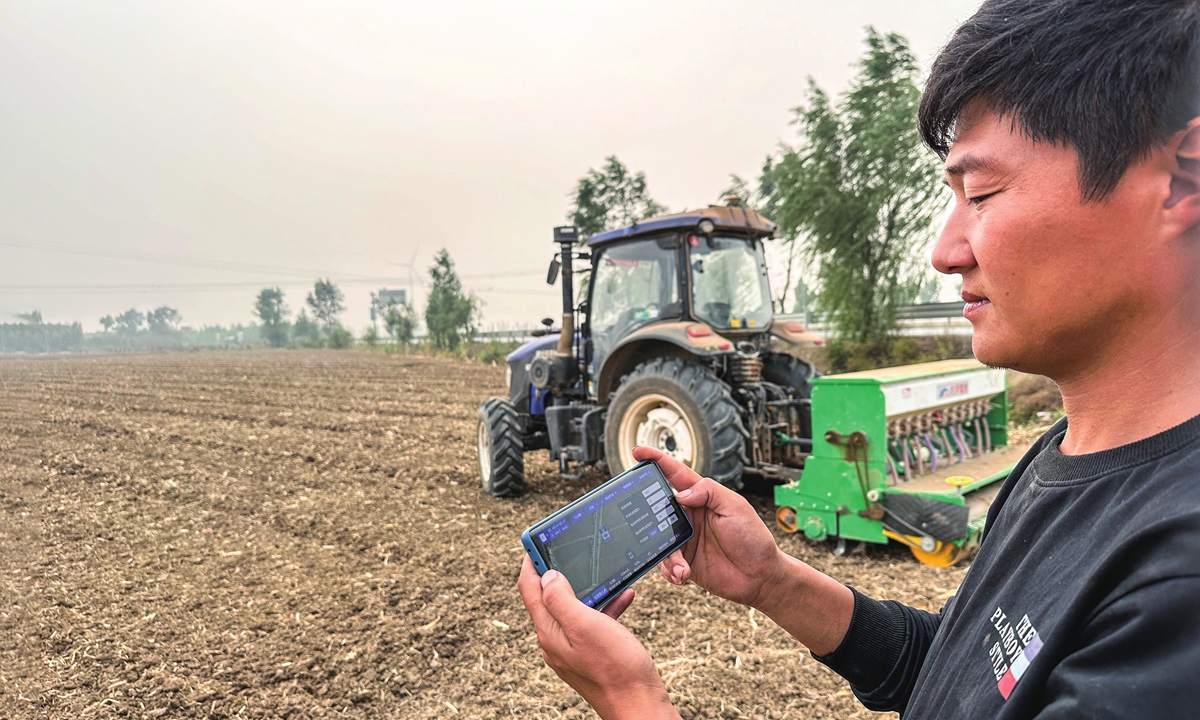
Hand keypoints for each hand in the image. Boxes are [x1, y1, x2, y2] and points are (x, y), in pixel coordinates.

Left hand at [517, 556, 679, 719]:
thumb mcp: (585, 625)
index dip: (531, 561)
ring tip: (603, 570)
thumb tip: (546, 576)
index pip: (529, 589)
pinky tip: (624, 596)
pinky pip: (593, 622)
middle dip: (559, 571)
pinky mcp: (592, 654)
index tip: (539, 539)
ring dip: (588, 587)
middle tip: (571, 548)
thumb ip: (561, 599)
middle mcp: (556, 640)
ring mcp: (573, 648)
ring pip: (574, 608)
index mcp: (549, 632)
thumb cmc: (616, 668)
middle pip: (549, 596)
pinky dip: (606, 606)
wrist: (640, 705)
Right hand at [636, 446, 854, 654]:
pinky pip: (666, 563)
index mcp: (701, 497)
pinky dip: (670, 570)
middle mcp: (689, 516)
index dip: (656, 461)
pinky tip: (683, 574)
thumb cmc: (753, 538)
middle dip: (648, 516)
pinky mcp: (684, 561)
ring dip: (667, 554)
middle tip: (646, 525)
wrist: (760, 577)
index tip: (638, 452)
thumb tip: (680, 494)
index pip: (675, 474)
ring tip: (681, 566)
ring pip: (658, 539)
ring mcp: (685, 539)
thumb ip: (708, 492)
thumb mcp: (735, 506)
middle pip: (658, 508)